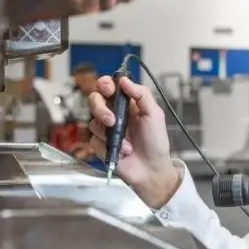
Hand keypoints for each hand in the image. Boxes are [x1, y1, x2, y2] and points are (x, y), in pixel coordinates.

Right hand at [87, 76, 179, 207]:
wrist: (152, 169)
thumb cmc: (156, 141)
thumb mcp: (154, 114)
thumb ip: (141, 94)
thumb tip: (124, 80)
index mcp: (126, 103)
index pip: (108, 87)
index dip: (105, 84)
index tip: (108, 89)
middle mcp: (113, 114)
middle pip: (94, 100)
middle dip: (100, 108)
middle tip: (112, 120)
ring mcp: (105, 130)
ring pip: (93, 122)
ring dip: (111, 134)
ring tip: (127, 145)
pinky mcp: (100, 146)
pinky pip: (94, 141)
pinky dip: (109, 147)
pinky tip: (123, 152)